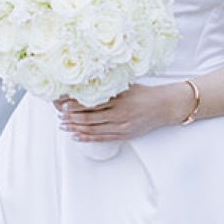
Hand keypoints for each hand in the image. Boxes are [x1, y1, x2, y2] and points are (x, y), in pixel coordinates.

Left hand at [54, 82, 192, 142]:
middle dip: (71, 117)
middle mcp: (118, 114)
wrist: (164, 107)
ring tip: (63, 126)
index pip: (90, 103)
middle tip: (59, 115)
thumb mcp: (126, 86)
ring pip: (93, 129)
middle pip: (88, 117)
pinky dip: (87, 138)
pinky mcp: (123, 135)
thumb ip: (109, 87)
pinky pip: (101, 138)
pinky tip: (77, 136)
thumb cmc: (145, 94)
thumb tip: (87, 85)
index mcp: (118, 99)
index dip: (74, 104)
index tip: (62, 103)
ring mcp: (120, 127)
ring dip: (76, 128)